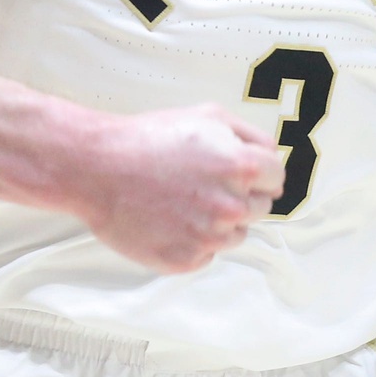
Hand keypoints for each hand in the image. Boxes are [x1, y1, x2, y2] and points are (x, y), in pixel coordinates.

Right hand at [74, 104, 284, 273]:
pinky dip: (192, 238)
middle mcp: (231, 206)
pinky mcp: (187, 260)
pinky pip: (206, 252)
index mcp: (241, 167)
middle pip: (260, 207)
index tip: (240, 171)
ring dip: (218, 219)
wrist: (98, 169)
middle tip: (202, 182)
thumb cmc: (150, 139)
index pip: (277, 177)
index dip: (260, 171)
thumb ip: (250, 136)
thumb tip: (273, 156)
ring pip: (235, 233)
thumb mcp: (207, 116)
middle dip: (239, 194)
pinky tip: (169, 217)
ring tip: (182, 199)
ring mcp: (209, 237)